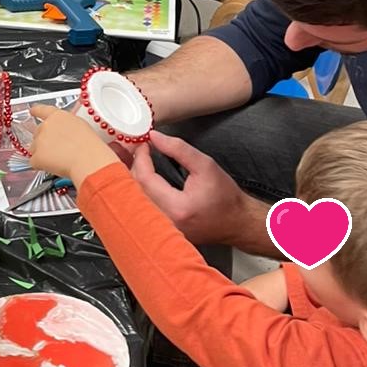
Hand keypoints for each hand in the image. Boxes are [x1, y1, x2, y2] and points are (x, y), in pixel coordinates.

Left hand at [28, 105, 118, 188]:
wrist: (88, 159)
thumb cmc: (89, 145)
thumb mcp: (80, 126)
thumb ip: (66, 125)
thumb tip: (63, 130)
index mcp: (57, 116)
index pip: (41, 110)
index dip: (36, 111)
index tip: (32, 111)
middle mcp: (46, 126)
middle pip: (38, 133)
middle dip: (44, 141)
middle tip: (58, 149)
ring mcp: (39, 141)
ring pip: (35, 148)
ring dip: (43, 154)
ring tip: (60, 159)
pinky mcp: (36, 156)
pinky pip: (35, 162)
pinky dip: (42, 166)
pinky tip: (56, 166)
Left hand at [130, 130, 247, 246]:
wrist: (236, 222)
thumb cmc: (224, 196)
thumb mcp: (205, 165)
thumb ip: (178, 149)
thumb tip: (154, 137)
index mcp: (177, 208)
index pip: (146, 180)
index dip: (141, 158)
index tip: (144, 144)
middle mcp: (165, 222)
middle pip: (134, 190)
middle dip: (131, 166)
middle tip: (134, 148)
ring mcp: (161, 229)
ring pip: (134, 199)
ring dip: (131, 177)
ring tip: (133, 158)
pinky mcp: (160, 230)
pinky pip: (141, 206)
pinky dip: (136, 188)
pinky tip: (137, 175)